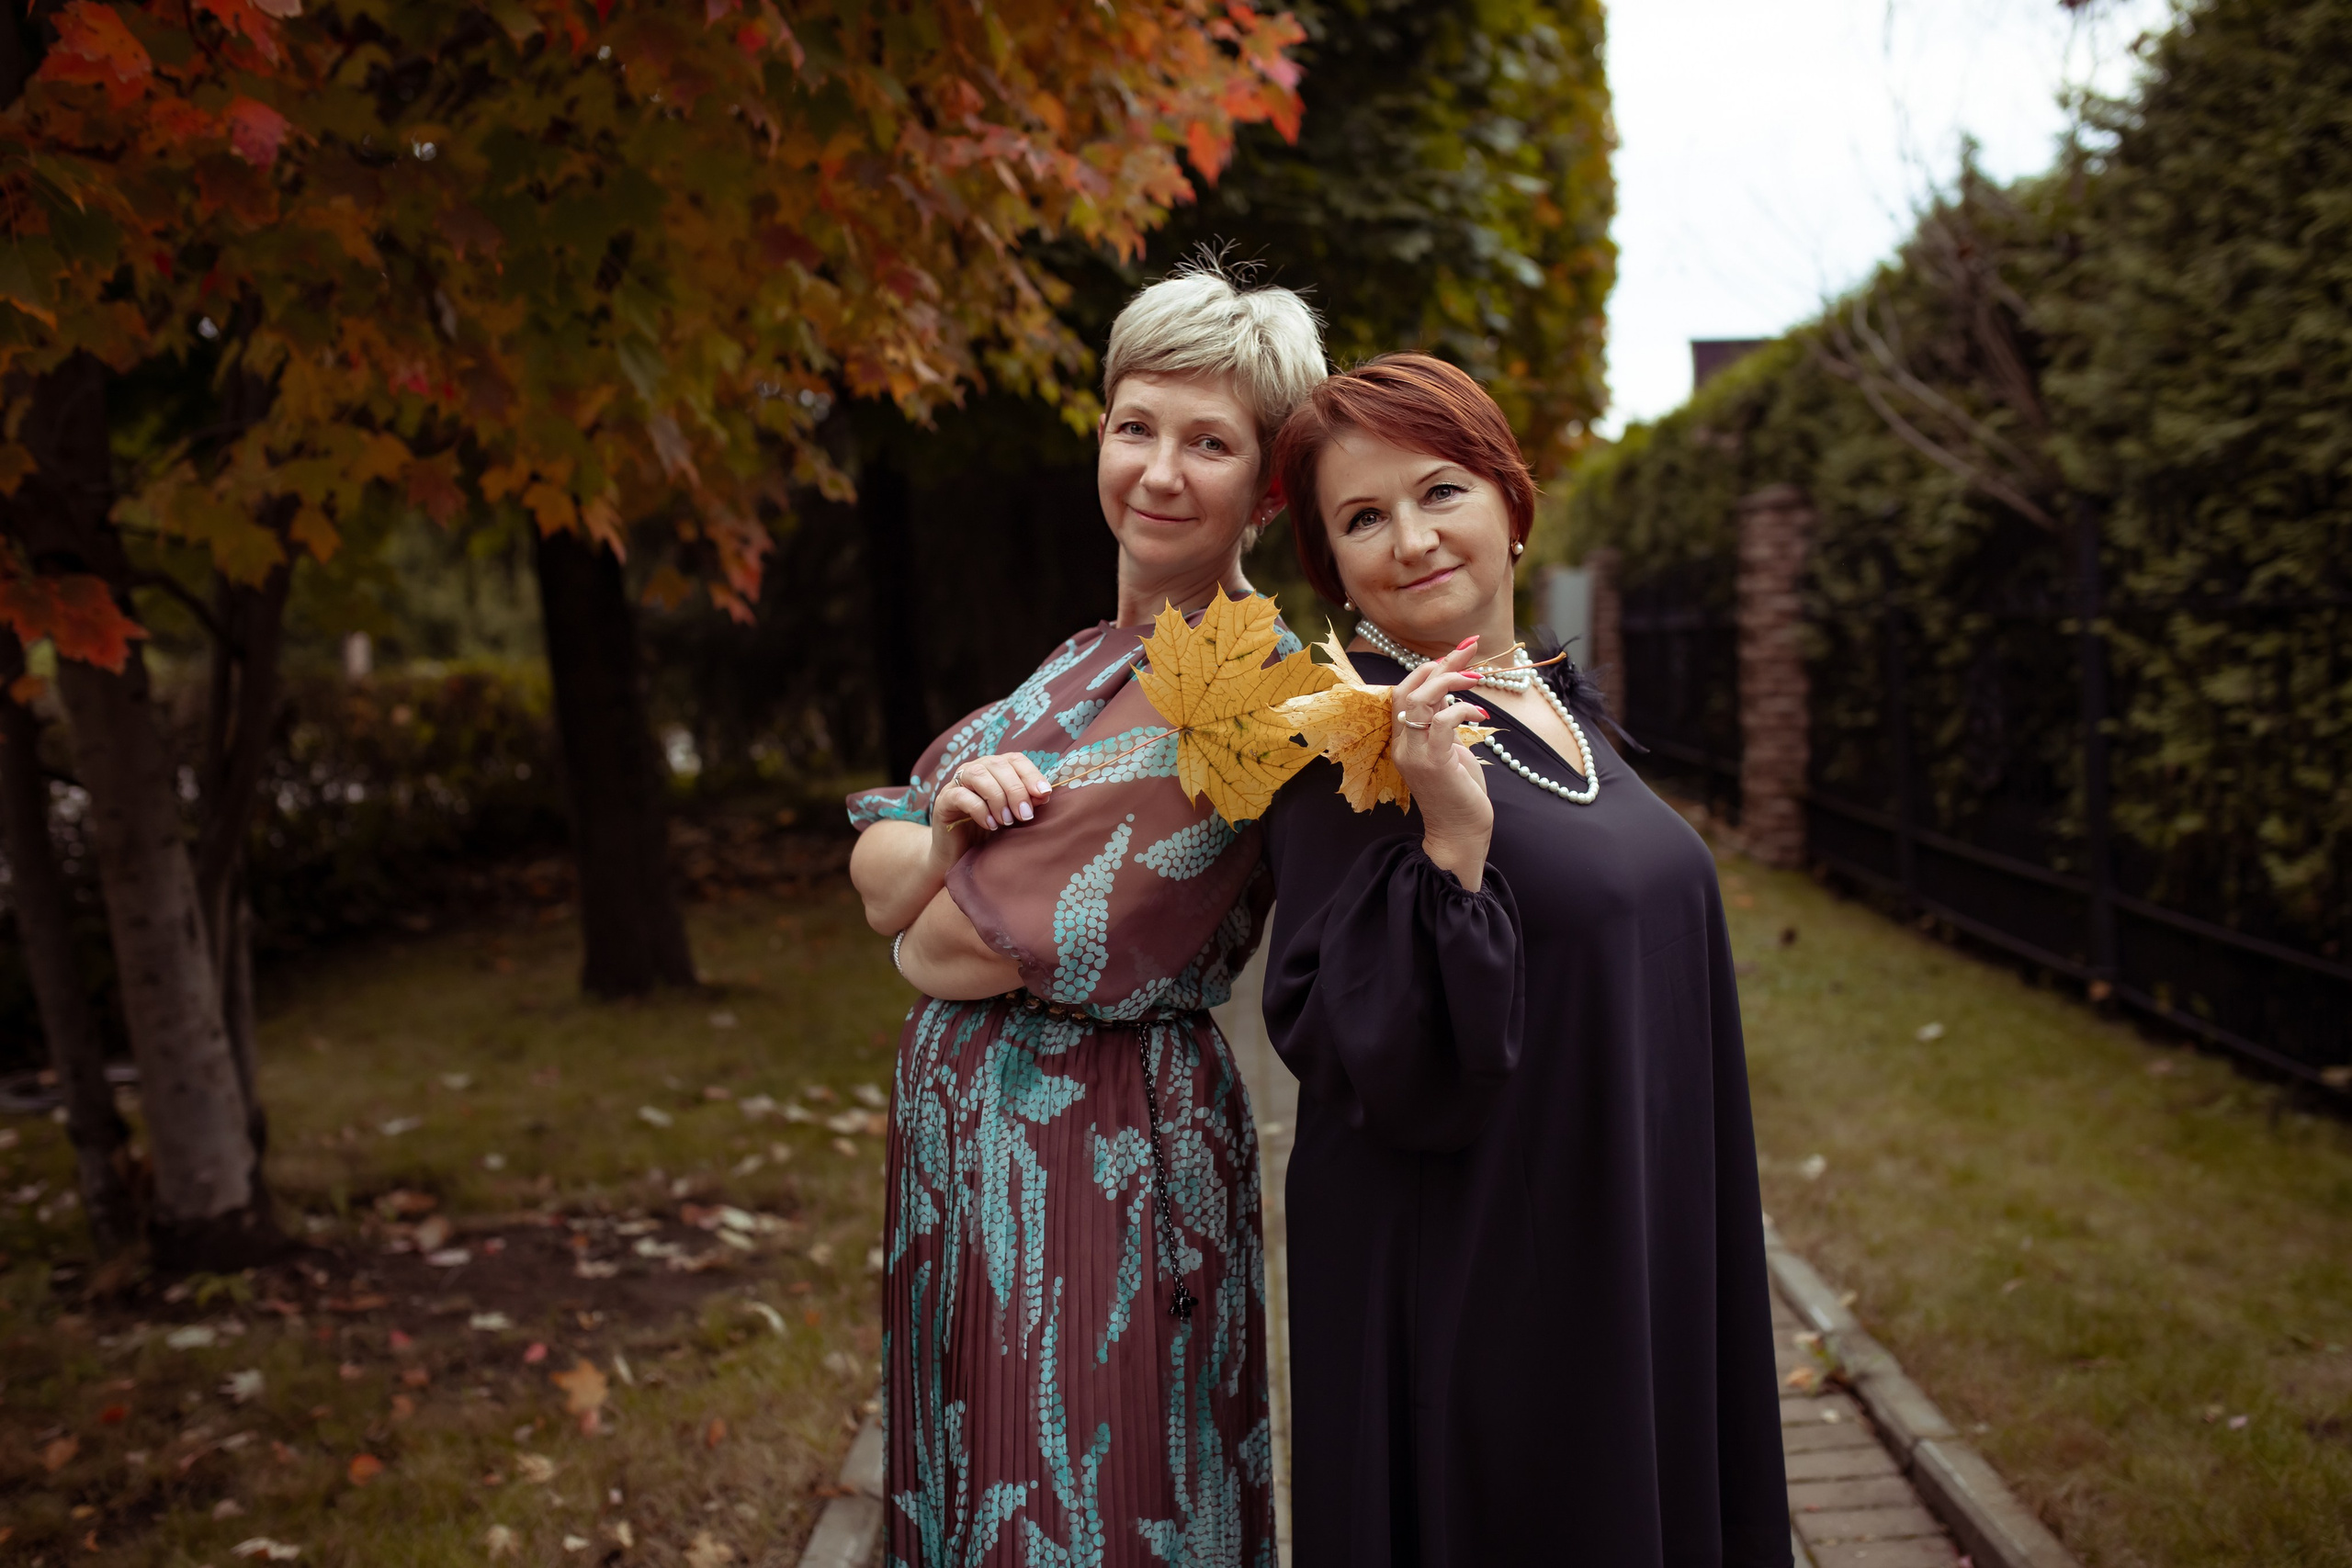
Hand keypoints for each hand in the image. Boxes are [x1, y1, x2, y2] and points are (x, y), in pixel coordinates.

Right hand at [929, 752, 1052, 869]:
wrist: (958, 853)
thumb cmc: (989, 831)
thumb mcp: (1013, 815)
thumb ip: (1027, 802)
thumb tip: (1044, 794)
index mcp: (995, 769)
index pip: (1015, 760)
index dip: (1031, 774)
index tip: (1044, 794)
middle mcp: (976, 769)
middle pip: (998, 765)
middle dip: (1016, 790)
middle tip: (1025, 815)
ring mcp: (957, 783)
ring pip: (979, 775)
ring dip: (997, 798)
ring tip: (1007, 821)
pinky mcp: (944, 800)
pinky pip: (962, 796)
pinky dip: (980, 810)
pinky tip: (990, 825)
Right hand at [1388, 636, 1493, 889]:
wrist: (1459, 834)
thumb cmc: (1459, 794)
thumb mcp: (1450, 752)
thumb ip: (1443, 727)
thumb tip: (1452, 701)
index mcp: (1403, 740)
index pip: (1405, 692)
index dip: (1429, 667)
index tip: (1458, 652)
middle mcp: (1403, 745)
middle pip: (1409, 689)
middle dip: (1441, 663)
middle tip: (1470, 648)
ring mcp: (1415, 754)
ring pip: (1419, 700)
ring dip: (1450, 680)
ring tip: (1477, 675)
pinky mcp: (1435, 763)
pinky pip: (1443, 722)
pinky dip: (1463, 709)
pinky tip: (1482, 715)